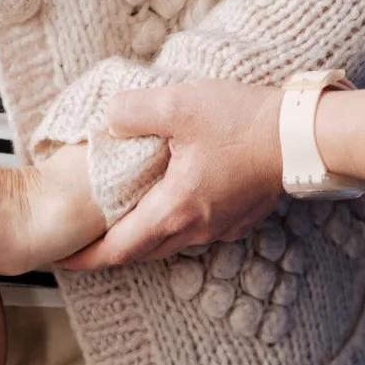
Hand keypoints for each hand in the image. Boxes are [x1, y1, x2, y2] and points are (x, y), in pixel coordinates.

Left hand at [60, 81, 283, 268]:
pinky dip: (172, 223)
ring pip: (170, 242)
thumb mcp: (178, 105)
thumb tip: (109, 120)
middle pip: (142, 251)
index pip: (118, 250)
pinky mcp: (240, 216)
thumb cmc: (244, 123)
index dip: (85, 258)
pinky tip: (169, 200)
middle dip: (109, 250)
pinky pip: (196, 230)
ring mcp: (221, 226)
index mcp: (174, 209)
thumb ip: (132, 111)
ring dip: (142, 237)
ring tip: (120, 221)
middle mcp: (197, 228)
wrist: (302, 135)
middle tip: (84, 241)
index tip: (61, 260)